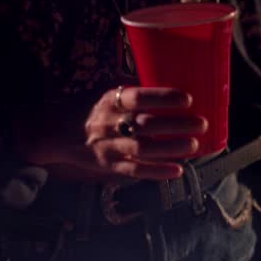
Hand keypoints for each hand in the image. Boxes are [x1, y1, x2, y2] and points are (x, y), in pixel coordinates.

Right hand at [82, 86, 206, 179]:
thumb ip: (133, 93)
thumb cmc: (92, 110)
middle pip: (147, 124)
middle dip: (177, 125)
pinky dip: (157, 172)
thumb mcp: (107, 94)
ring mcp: (109, 146)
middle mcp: (110, 123)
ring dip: (171, 148)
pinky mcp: (109, 165)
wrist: (59, 132)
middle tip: (201, 123)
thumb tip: (169, 88)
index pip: (139, 97)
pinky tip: (176, 170)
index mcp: (110, 100)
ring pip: (144, 149)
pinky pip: (135, 170)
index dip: (164, 98)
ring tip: (193, 144)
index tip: (188, 99)